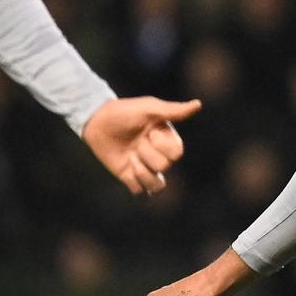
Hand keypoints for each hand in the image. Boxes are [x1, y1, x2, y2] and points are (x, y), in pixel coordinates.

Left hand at [82, 96, 201, 195]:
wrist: (97, 121)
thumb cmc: (125, 111)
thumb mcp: (149, 108)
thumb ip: (173, 111)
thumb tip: (198, 104)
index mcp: (168, 139)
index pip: (177, 153)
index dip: (162, 145)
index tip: (148, 131)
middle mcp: (159, 155)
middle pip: (165, 166)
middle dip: (147, 153)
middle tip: (135, 142)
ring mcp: (145, 168)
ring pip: (157, 186)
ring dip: (143, 172)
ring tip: (131, 159)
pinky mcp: (130, 178)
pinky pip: (140, 191)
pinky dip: (134, 182)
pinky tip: (126, 168)